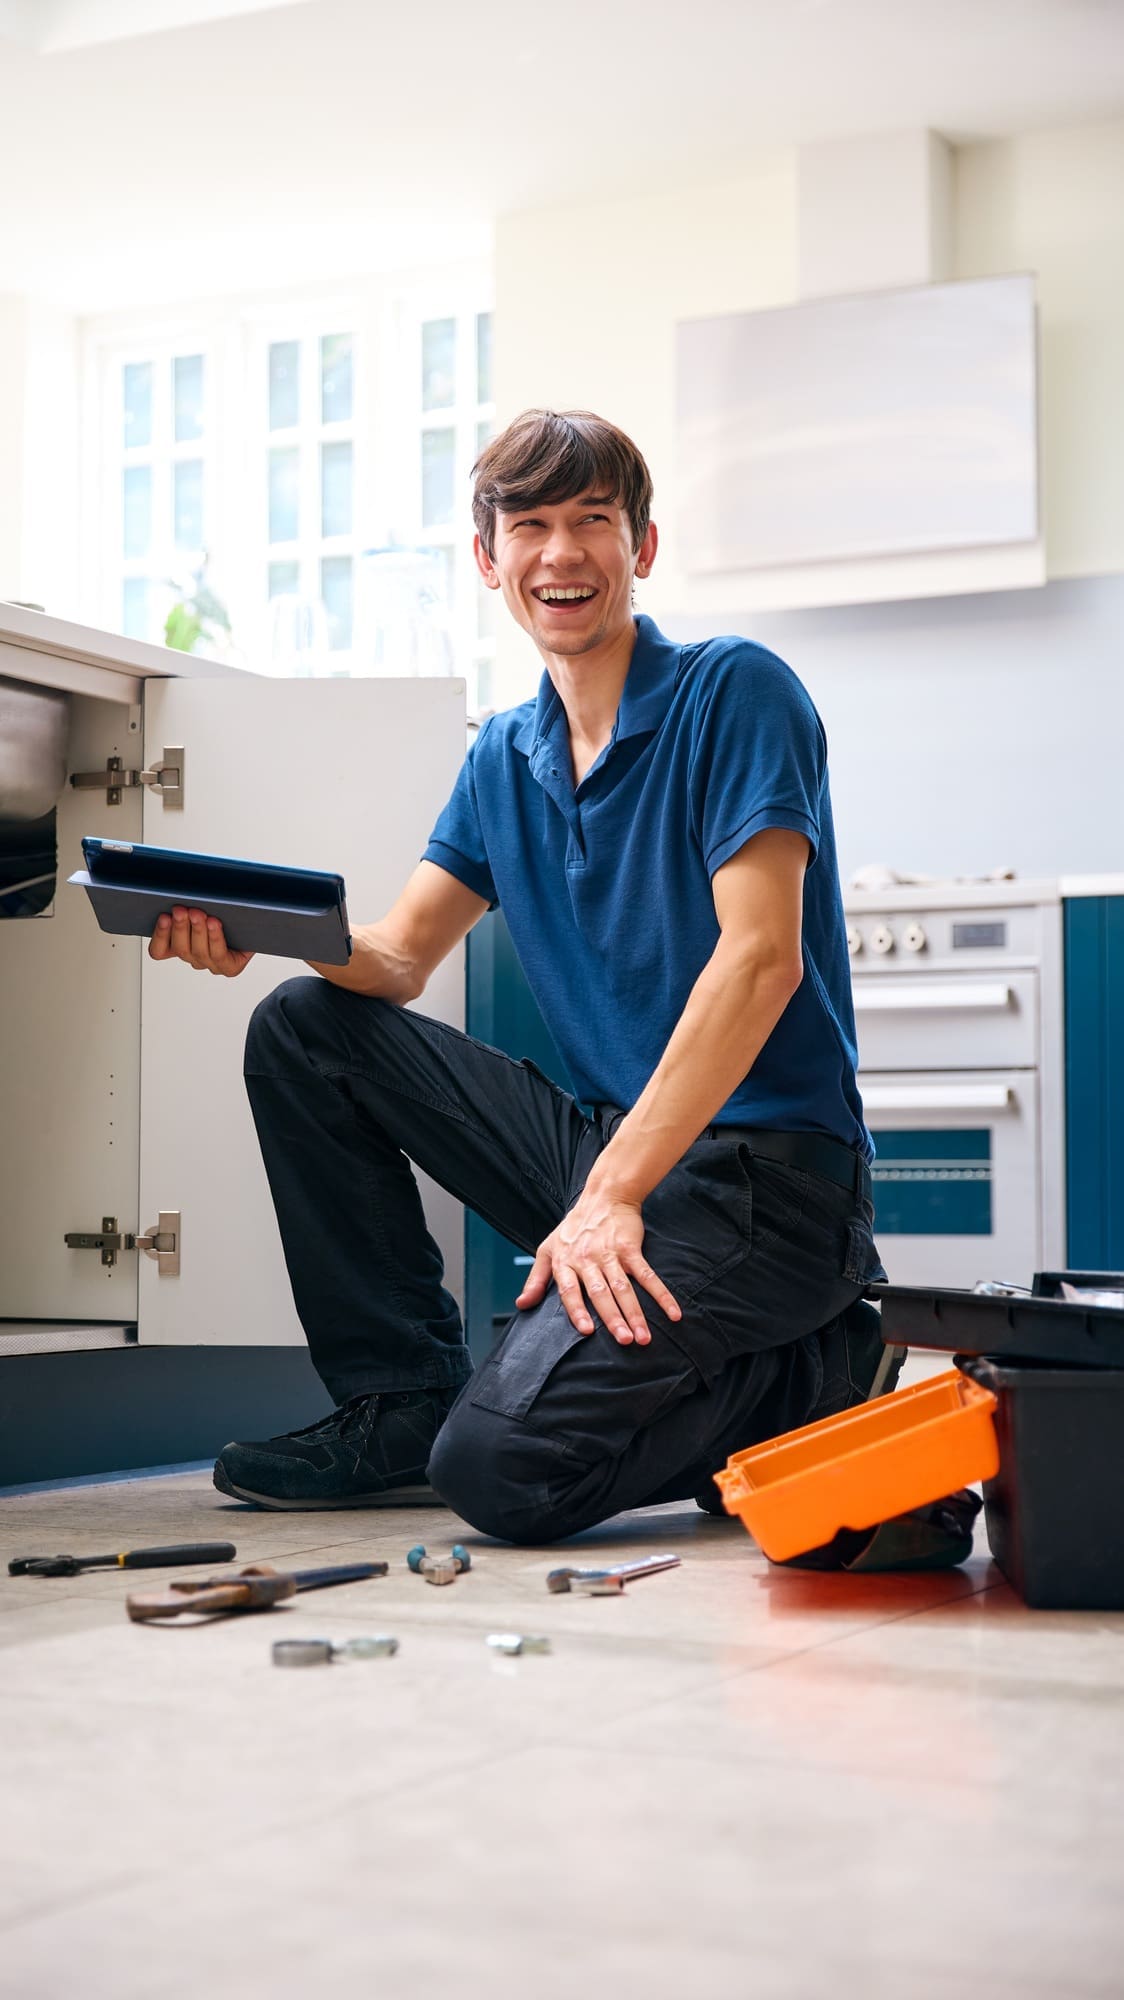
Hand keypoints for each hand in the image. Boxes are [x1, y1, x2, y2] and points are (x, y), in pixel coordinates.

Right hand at [148, 907, 253, 976]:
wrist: (259, 920)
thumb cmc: (227, 911)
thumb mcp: (204, 904)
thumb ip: (187, 900)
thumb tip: (174, 887)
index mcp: (181, 945)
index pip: (159, 951)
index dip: (160, 935)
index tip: (163, 916)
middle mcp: (195, 957)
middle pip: (181, 949)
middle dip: (180, 927)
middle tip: (180, 910)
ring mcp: (212, 964)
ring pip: (198, 952)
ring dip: (197, 931)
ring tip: (198, 914)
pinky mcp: (230, 967)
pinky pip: (218, 955)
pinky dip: (215, 938)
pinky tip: (214, 924)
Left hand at [516, 1187, 680, 1344]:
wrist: (604, 1196)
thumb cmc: (574, 1227)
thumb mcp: (547, 1249)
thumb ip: (535, 1279)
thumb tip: (521, 1305)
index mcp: (565, 1262)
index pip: (570, 1290)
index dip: (578, 1310)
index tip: (587, 1330)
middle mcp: (587, 1259)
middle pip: (601, 1293)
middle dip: (613, 1318)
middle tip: (624, 1341)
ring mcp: (611, 1254)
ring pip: (623, 1288)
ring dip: (635, 1313)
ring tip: (643, 1337)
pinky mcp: (631, 1249)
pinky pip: (647, 1275)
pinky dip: (661, 1295)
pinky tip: (672, 1313)